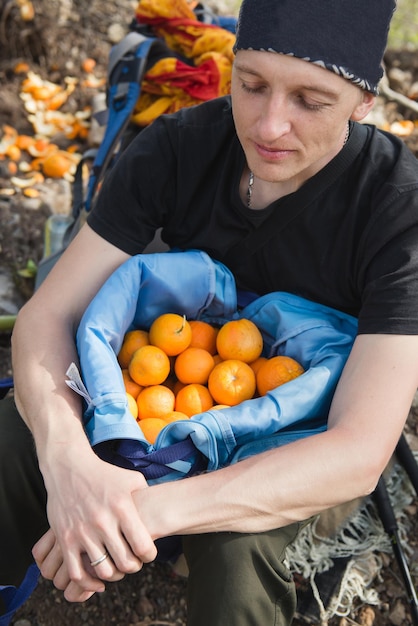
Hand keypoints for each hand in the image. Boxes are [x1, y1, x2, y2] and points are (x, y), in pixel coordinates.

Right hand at [36, 445, 157, 599]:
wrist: (69, 467)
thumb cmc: (104, 474)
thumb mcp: (132, 479)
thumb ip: (147, 495)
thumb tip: (162, 507)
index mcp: (122, 507)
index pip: (143, 546)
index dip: (149, 555)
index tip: (147, 554)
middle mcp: (103, 521)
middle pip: (125, 563)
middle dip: (133, 567)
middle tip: (133, 562)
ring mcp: (82, 532)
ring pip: (103, 570)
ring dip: (113, 575)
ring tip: (116, 567)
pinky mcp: (65, 539)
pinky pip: (76, 573)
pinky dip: (88, 582)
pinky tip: (96, 579)